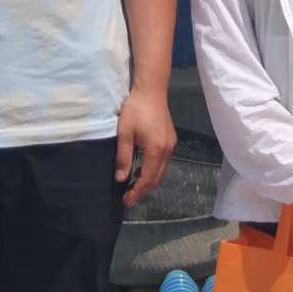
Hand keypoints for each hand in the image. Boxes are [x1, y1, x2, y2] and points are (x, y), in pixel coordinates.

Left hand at [115, 86, 175, 209]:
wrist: (151, 90)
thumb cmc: (135, 109)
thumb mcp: (124, 133)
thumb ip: (123, 157)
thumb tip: (120, 178)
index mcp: (156, 150)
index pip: (147, 179)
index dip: (137, 192)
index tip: (126, 200)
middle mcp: (167, 150)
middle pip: (157, 178)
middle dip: (143, 190)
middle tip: (128, 197)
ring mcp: (171, 144)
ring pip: (162, 171)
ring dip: (149, 180)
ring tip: (133, 185)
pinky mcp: (171, 139)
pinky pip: (163, 162)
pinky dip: (153, 170)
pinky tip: (142, 168)